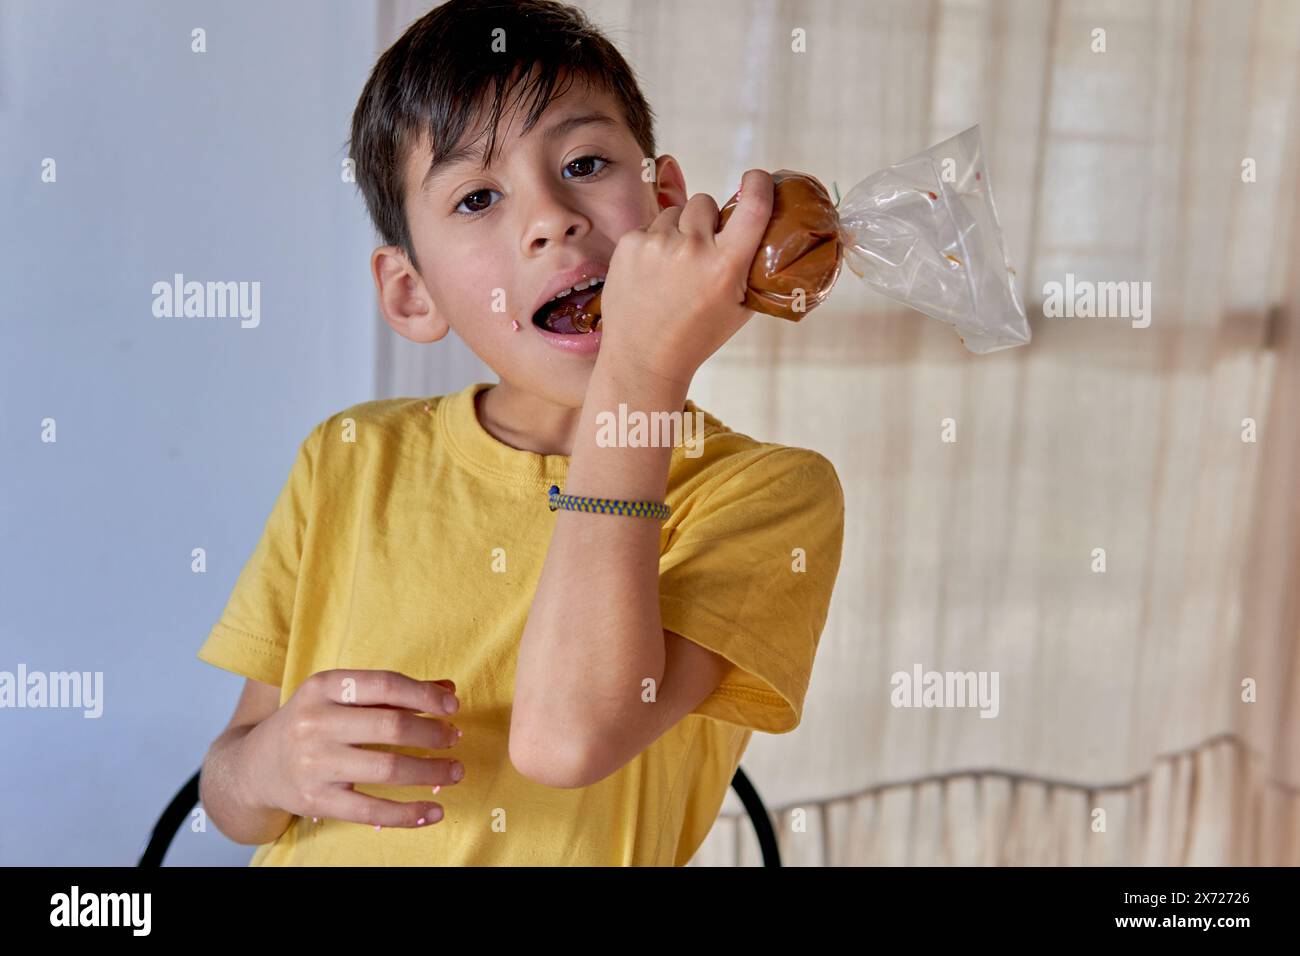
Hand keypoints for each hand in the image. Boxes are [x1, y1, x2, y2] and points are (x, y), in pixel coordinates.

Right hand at [242, 669, 462, 828]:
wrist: (254, 765)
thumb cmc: (312, 723)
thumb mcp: (340, 696)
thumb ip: (392, 692)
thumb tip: (448, 691)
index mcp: (323, 687)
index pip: (384, 684)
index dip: (424, 695)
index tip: (452, 706)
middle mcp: (314, 722)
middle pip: (389, 725)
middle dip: (432, 733)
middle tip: (455, 738)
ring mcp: (313, 764)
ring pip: (387, 769)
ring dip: (431, 771)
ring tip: (455, 771)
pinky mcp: (315, 801)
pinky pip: (371, 811)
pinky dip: (408, 814)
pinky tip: (434, 811)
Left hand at [597, 168, 773, 389]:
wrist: (644, 359)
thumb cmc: (696, 336)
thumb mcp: (740, 307)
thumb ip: (752, 268)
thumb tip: (768, 231)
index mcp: (726, 265)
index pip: (753, 205)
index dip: (759, 184)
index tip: (757, 179)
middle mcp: (692, 249)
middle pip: (705, 203)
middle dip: (706, 220)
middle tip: (701, 250)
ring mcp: (656, 244)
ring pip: (674, 213)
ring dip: (677, 230)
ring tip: (673, 267)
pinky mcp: (628, 244)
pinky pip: (648, 226)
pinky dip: (652, 243)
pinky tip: (651, 273)